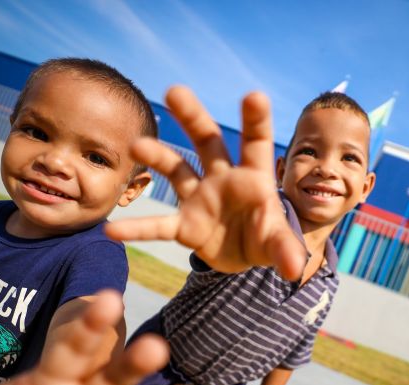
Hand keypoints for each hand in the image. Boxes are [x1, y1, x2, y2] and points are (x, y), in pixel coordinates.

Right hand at [105, 86, 305, 280]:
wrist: (243, 256)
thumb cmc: (265, 238)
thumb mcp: (277, 244)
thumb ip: (285, 251)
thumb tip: (295, 269)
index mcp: (253, 177)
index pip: (256, 142)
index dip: (256, 119)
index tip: (254, 96)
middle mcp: (222, 179)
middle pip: (207, 140)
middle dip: (193, 117)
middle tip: (175, 91)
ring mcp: (200, 198)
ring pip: (176, 169)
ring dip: (158, 157)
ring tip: (137, 146)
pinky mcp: (185, 225)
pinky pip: (159, 226)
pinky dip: (138, 229)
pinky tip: (113, 230)